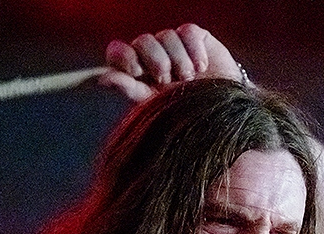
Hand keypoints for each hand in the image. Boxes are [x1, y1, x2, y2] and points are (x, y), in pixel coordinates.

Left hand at [102, 23, 240, 101]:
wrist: (221, 111)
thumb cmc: (184, 111)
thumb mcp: (154, 104)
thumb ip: (129, 89)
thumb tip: (102, 78)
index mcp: (138, 70)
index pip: (118, 51)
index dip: (124, 56)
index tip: (136, 71)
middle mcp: (153, 54)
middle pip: (143, 41)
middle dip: (157, 62)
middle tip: (169, 81)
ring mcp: (174, 44)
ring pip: (166, 36)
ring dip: (179, 61)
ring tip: (189, 79)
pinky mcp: (195, 36)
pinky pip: (187, 32)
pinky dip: (194, 51)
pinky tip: (202, 67)